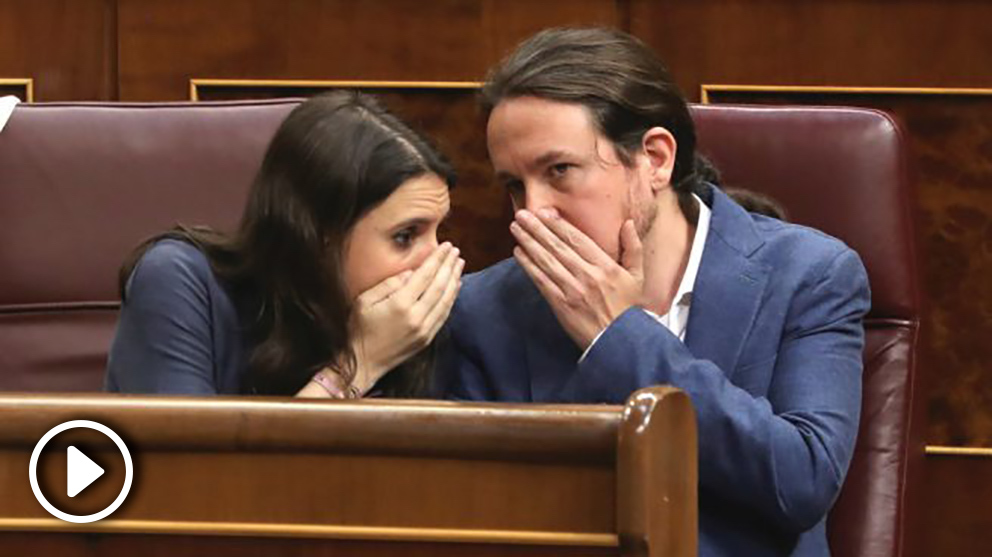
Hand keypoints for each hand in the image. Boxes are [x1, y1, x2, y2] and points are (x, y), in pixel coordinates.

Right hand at [348, 243, 463, 392]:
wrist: (363, 363)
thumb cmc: (359, 329)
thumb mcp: (364, 301)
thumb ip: (388, 284)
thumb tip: (410, 273)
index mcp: (400, 304)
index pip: (425, 275)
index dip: (437, 259)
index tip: (446, 246)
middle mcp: (416, 317)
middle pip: (440, 285)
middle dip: (449, 266)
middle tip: (456, 251)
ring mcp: (424, 329)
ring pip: (446, 300)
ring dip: (454, 280)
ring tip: (459, 264)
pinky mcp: (427, 339)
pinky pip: (444, 314)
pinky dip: (452, 298)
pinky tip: (455, 287)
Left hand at [510, 209, 643, 349]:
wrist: (619, 342)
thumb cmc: (628, 309)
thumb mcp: (637, 276)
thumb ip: (633, 247)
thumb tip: (628, 223)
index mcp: (605, 266)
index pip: (577, 239)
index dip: (558, 224)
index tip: (544, 212)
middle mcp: (587, 275)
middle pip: (557, 246)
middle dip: (537, 228)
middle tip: (521, 214)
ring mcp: (572, 290)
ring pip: (546, 261)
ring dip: (528, 242)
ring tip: (516, 228)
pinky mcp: (560, 305)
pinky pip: (541, 281)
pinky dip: (528, 265)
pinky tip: (519, 253)